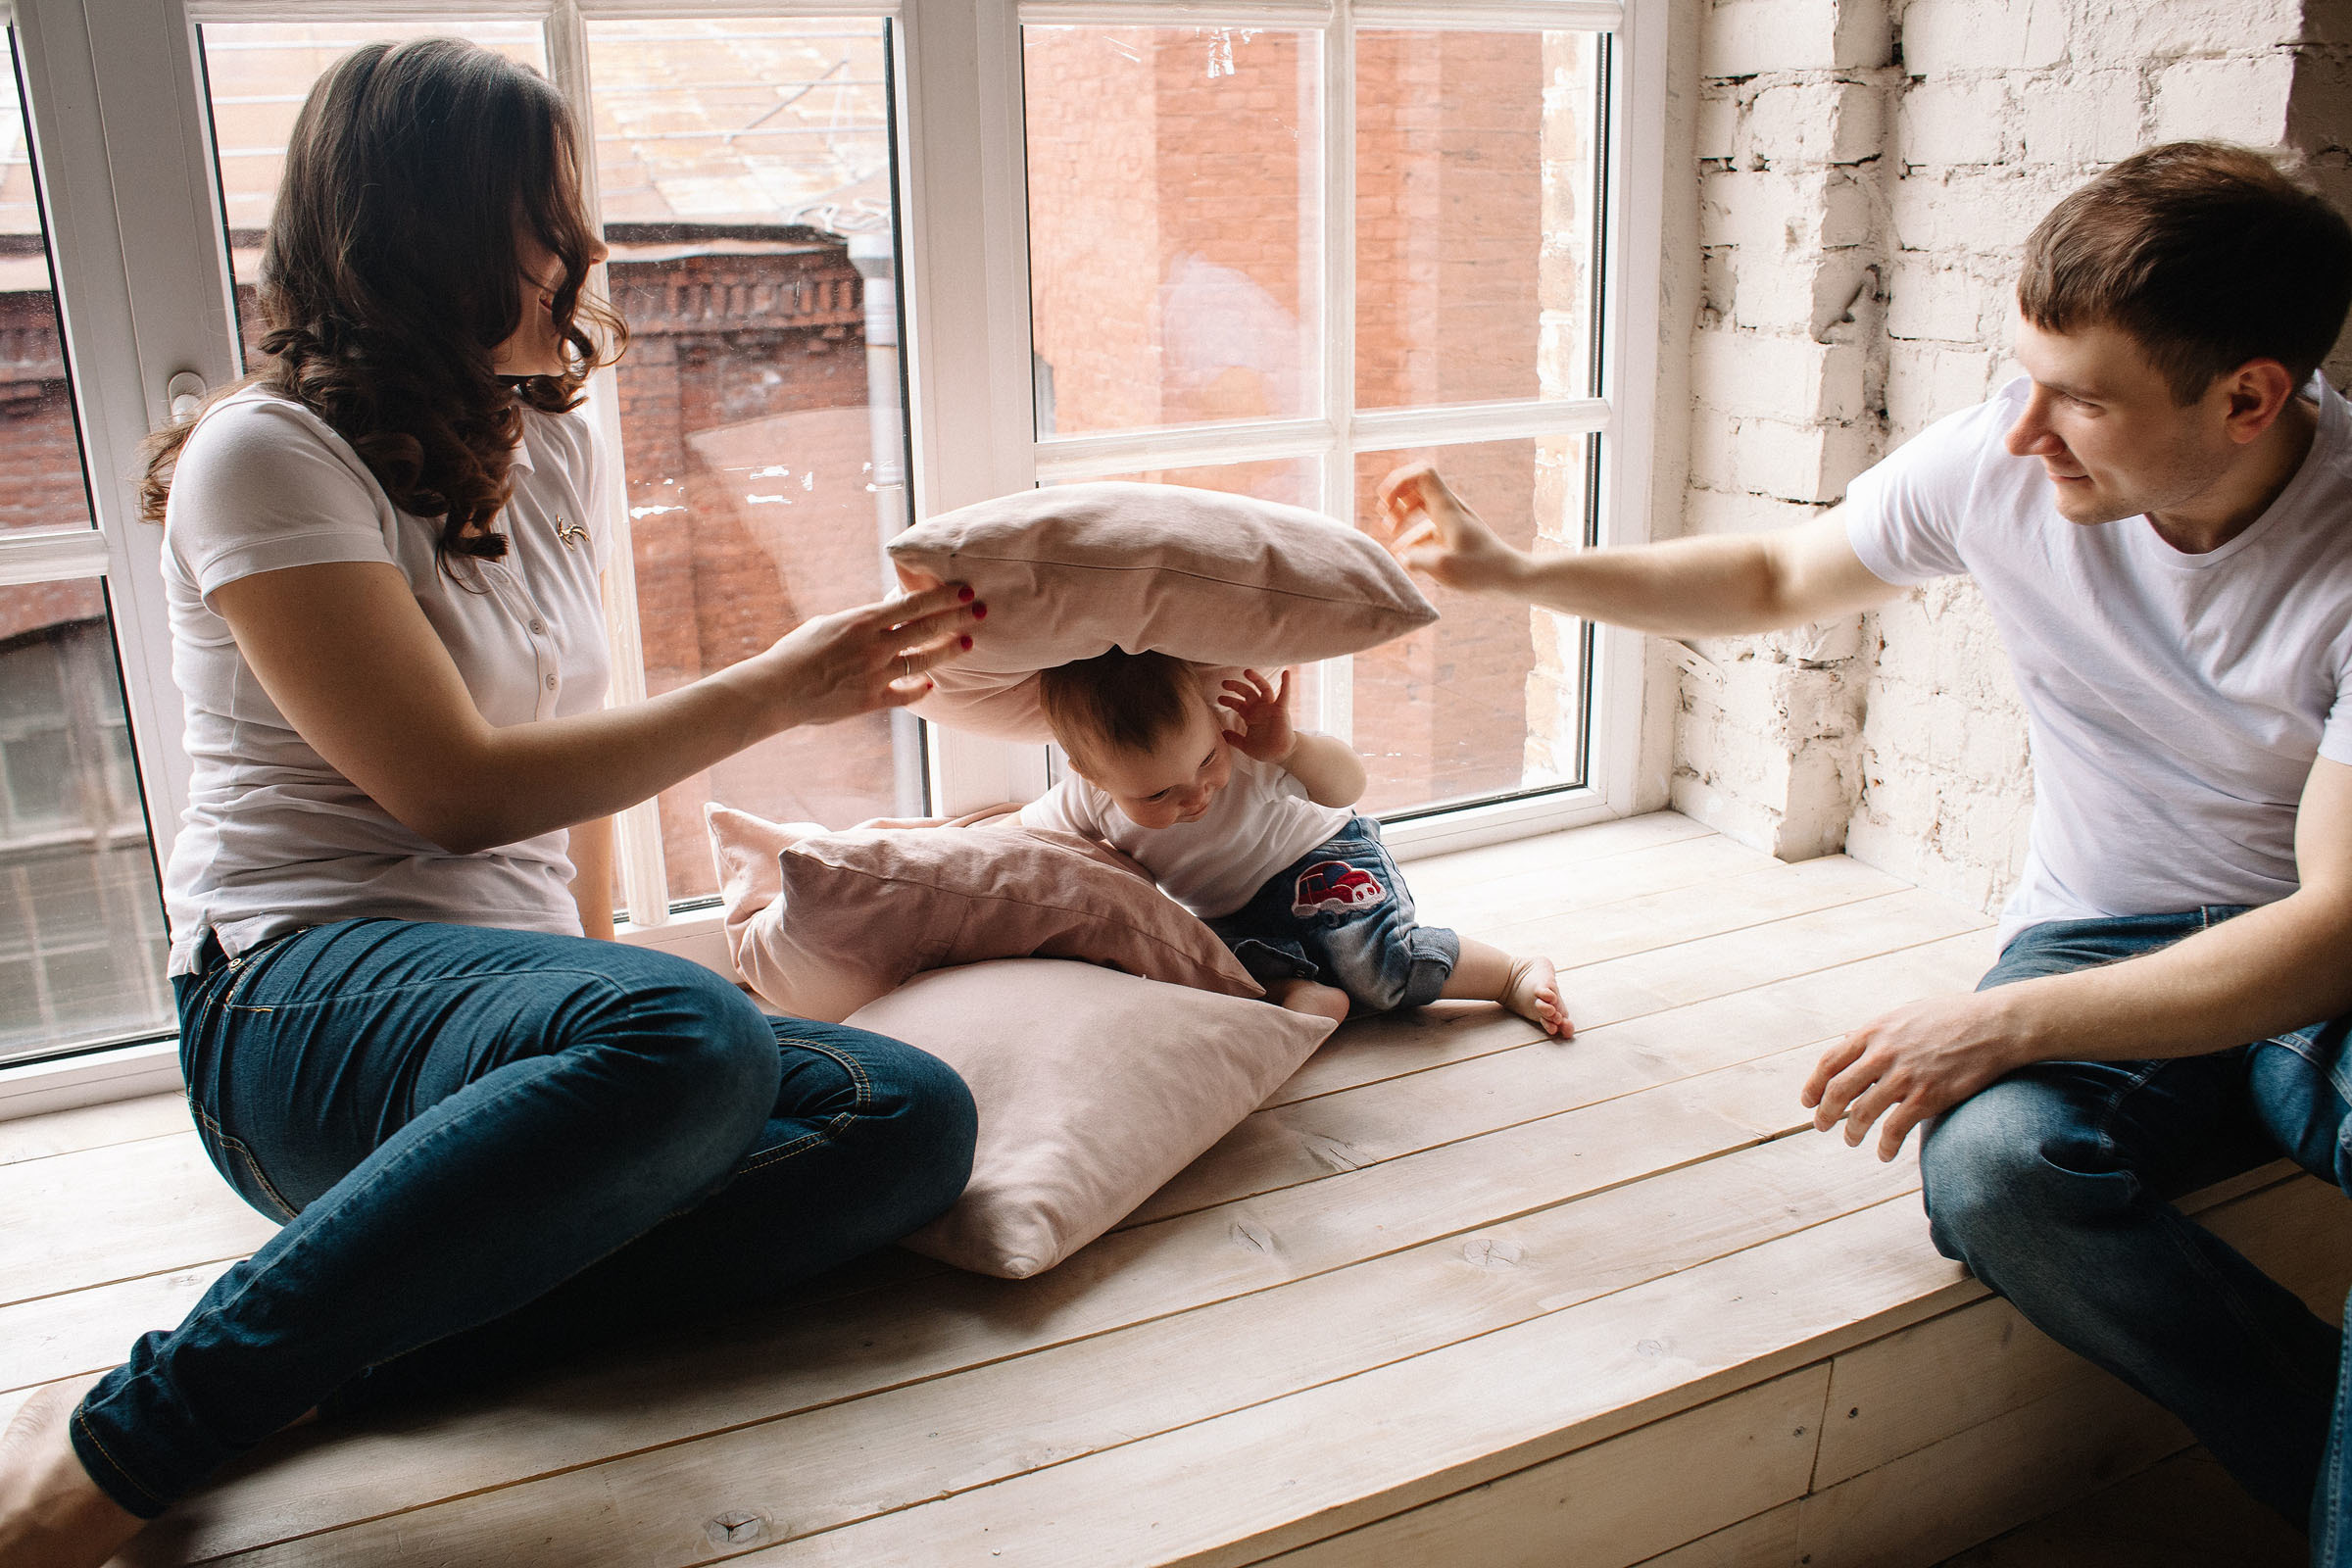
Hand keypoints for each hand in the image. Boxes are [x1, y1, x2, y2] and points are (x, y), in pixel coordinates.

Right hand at [758, 581, 984, 729]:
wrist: (777, 690)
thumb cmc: (796, 652)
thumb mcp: (827, 625)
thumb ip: (859, 623)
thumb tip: (882, 618)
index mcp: (863, 621)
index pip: (912, 605)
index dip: (942, 597)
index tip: (964, 590)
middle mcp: (875, 646)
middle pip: (926, 629)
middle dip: (957, 618)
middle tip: (981, 610)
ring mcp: (875, 675)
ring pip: (923, 661)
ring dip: (949, 651)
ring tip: (969, 643)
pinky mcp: (871, 701)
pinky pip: (905, 694)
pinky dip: (919, 689)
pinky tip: (932, 684)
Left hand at [1218, 668, 1296, 762]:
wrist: (1281, 755)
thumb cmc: (1265, 749)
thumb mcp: (1245, 745)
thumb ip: (1234, 739)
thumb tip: (1222, 733)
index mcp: (1251, 716)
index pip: (1239, 704)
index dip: (1229, 700)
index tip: (1219, 698)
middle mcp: (1260, 709)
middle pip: (1247, 693)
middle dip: (1236, 686)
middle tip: (1224, 683)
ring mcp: (1271, 708)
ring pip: (1263, 689)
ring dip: (1256, 679)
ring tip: (1247, 672)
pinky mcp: (1281, 710)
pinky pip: (1285, 695)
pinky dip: (1286, 684)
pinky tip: (1286, 673)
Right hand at [1372, 463, 1526, 593]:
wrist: (1510, 576)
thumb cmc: (1481, 570)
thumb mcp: (1443, 568)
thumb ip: (1416, 559)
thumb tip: (1402, 555)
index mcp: (1447, 508)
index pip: (1420, 474)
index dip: (1398, 482)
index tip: (1386, 503)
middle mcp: (1449, 509)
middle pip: (1417, 484)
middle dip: (1396, 496)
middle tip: (1385, 516)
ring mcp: (1452, 521)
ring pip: (1421, 504)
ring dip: (1402, 514)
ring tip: (1389, 531)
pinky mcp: (1454, 535)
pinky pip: (1427, 526)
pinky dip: (1412, 534)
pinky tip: (1404, 553)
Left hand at [1800, 990, 2028, 1160]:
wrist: (1994, 1025)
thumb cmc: (1952, 1017)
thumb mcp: (1906, 1014)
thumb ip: (1877, 1032)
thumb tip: (1849, 1041)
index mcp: (1873, 1031)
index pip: (1829, 1062)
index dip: (1813, 1085)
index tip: (1808, 1101)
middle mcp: (1882, 1054)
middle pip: (1838, 1091)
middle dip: (1825, 1113)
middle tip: (1822, 1125)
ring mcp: (1903, 1076)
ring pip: (1862, 1113)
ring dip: (1851, 1132)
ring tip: (1851, 1140)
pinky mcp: (1927, 1097)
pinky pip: (1895, 1129)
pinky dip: (1885, 1145)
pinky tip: (1884, 1154)